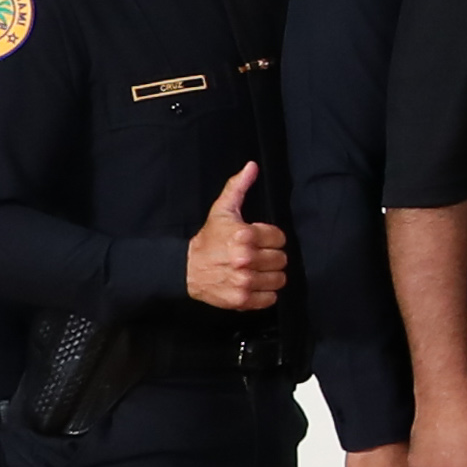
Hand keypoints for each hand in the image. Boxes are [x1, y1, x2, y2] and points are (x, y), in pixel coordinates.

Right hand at [183, 166, 287, 312]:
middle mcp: (246, 258)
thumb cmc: (209, 239)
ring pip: (279, 280)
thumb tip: (252, 166)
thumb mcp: (222, 211)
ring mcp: (244, 281)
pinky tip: (254, 284)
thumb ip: (238, 187)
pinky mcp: (242, 300)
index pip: (280, 238)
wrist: (185, 269)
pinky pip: (270, 299)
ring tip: (257, 271)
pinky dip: (265, 294)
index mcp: (245, 235)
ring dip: (271, 276)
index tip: (261, 240)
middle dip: (272, 257)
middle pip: (282, 260)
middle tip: (258, 256)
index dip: (272, 239)